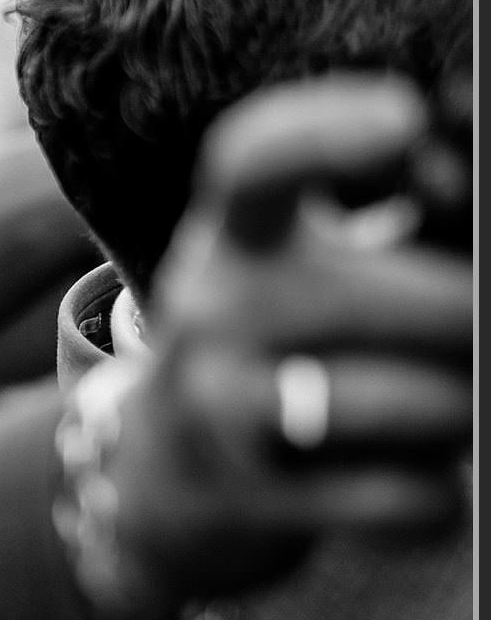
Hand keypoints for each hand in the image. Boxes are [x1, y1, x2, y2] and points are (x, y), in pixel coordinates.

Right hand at [103, 74, 473, 615]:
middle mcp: (211, 310)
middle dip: (474, 322)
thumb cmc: (276, 345)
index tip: (404, 117)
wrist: (160, 478)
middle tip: (465, 337)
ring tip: (446, 411)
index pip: (251, 164)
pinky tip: (415, 480)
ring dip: (463, 412)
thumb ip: (403, 207)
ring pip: (424, 404)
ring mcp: (222, 407)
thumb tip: (457, 171)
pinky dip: (440, 495)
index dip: (323, 133)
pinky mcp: (251, 502)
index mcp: (231, 238)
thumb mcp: (299, 265)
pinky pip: (408, 497)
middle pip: (411, 300)